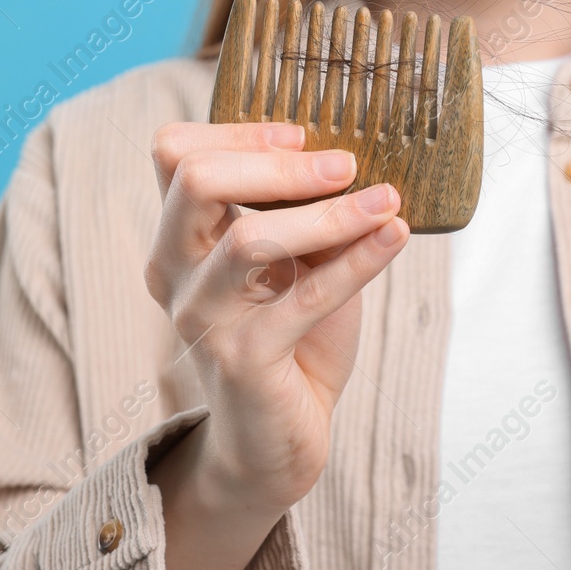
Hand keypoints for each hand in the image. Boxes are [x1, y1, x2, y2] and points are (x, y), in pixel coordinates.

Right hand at [144, 121, 407, 569]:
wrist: (277, 438)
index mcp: (180, 238)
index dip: (236, 132)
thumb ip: (305, 213)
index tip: (300, 136)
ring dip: (327, 212)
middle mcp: (177, 272)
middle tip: (344, 163)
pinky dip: (360, 259)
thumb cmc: (289, 337)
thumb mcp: (295, 262)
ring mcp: (204, 316)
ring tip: (385, 200)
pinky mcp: (244, 359)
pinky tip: (396, 235)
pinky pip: (308, 296)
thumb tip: (353, 157)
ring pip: (249, 238)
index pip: (174, 153)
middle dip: (276, 163)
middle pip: (195, 179)